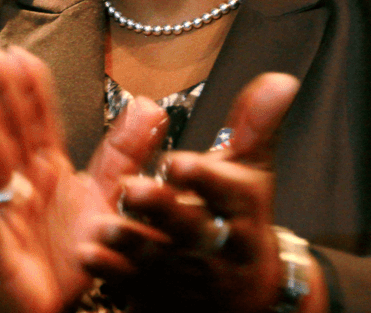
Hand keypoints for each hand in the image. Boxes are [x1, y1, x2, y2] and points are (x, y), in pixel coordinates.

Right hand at [0, 42, 169, 312]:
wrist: (43, 310)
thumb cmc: (66, 254)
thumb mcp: (105, 200)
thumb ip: (124, 154)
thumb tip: (150, 105)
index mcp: (47, 170)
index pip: (39, 120)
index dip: (30, 86)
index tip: (21, 52)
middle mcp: (22, 184)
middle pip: (11, 129)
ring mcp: (6, 212)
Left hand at [88, 73, 307, 312]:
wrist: (248, 295)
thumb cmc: (242, 218)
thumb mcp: (254, 171)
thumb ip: (255, 125)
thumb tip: (280, 78)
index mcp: (240, 208)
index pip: (227, 192)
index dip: (204, 177)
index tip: (177, 161)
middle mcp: (215, 242)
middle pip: (191, 228)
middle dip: (162, 210)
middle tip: (130, 188)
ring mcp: (187, 272)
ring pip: (160, 258)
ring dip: (132, 242)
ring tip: (105, 225)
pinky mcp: (161, 293)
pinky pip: (135, 284)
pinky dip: (113, 271)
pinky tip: (90, 255)